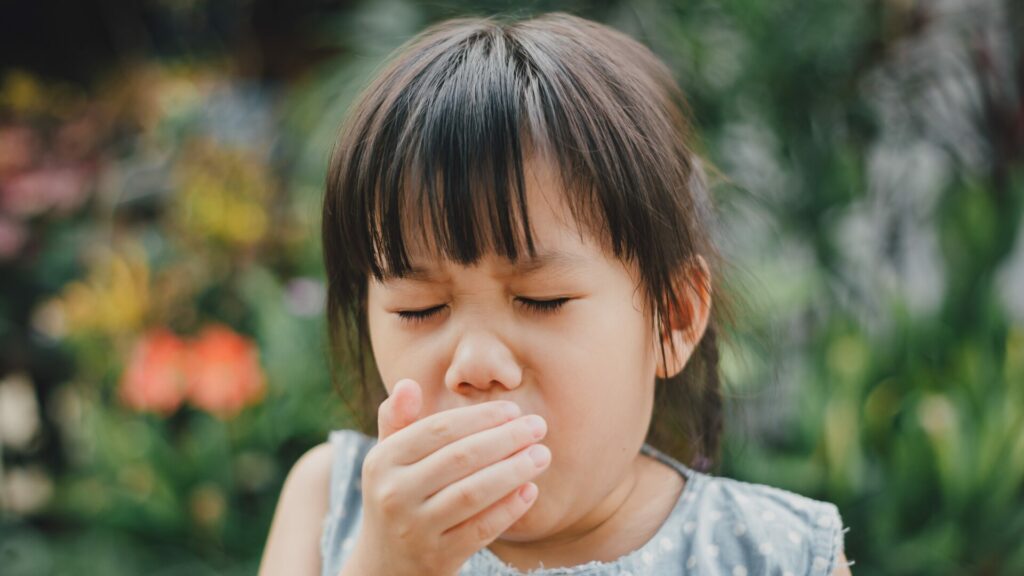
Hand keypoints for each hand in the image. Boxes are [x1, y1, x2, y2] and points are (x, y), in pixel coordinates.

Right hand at [342, 379, 549, 575]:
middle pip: (460, 458)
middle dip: (505, 439)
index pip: (438, 429)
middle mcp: (394, 494)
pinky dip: (508, 509)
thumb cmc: (398, 496)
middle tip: (539, 427)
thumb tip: (408, 383)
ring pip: (473, 493)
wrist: (385, 565)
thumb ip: (398, 420)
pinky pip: (480, 530)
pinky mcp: (437, 558)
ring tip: (541, 455)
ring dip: (513, 471)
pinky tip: (530, 490)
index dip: (480, 417)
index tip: (514, 410)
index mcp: (382, 461)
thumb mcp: (387, 459)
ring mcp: (415, 529)